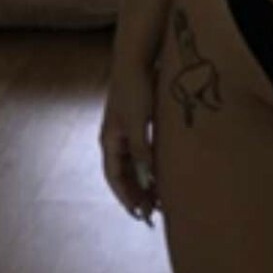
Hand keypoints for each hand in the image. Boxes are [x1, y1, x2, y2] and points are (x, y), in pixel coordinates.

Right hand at [99, 62, 158, 226]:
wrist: (136, 60)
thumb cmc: (135, 91)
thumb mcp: (138, 124)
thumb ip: (142, 150)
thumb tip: (148, 177)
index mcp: (110, 141)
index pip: (115, 177)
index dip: (125, 196)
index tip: (138, 213)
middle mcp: (115, 138)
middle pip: (123, 173)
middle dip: (135, 193)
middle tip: (152, 213)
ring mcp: (125, 130)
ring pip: (133, 164)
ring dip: (143, 181)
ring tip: (159, 197)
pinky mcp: (137, 122)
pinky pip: (142, 151)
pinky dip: (150, 165)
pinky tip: (162, 171)